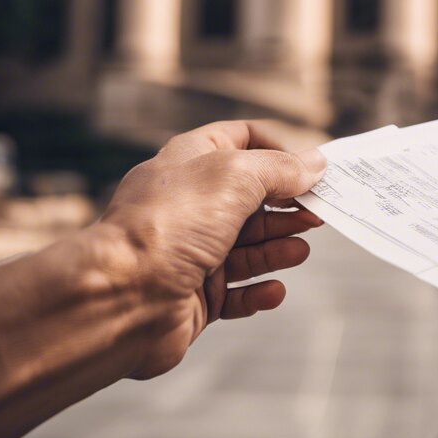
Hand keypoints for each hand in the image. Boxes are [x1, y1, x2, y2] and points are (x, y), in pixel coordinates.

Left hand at [99, 120, 326, 378]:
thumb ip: (281, 169)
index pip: (241, 140)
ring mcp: (190, 251)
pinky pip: (236, 293)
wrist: (119, 298)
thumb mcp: (236, 176)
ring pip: (248, 247)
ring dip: (278, 248)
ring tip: (299, 251)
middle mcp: (190, 204)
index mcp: (191, 162)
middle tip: (318, 213)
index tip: (309, 167)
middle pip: (252, 198)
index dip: (278, 149)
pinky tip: (274, 290)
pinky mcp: (193, 296)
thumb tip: (315, 163)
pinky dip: (258, 291)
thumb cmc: (168, 227)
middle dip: (287, 205)